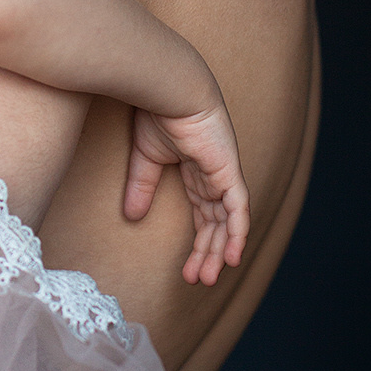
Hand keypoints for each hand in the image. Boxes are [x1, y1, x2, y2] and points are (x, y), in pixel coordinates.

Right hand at [124, 98, 249, 286]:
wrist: (169, 89)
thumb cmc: (157, 113)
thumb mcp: (145, 158)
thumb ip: (141, 186)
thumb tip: (132, 217)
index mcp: (196, 172)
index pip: (203, 215)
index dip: (198, 243)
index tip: (186, 270)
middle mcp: (213, 177)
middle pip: (216, 224)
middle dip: (208, 254)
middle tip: (198, 281)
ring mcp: (223, 175)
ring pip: (227, 223)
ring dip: (220, 251)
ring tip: (209, 277)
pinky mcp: (227, 172)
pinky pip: (238, 209)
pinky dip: (237, 233)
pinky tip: (232, 256)